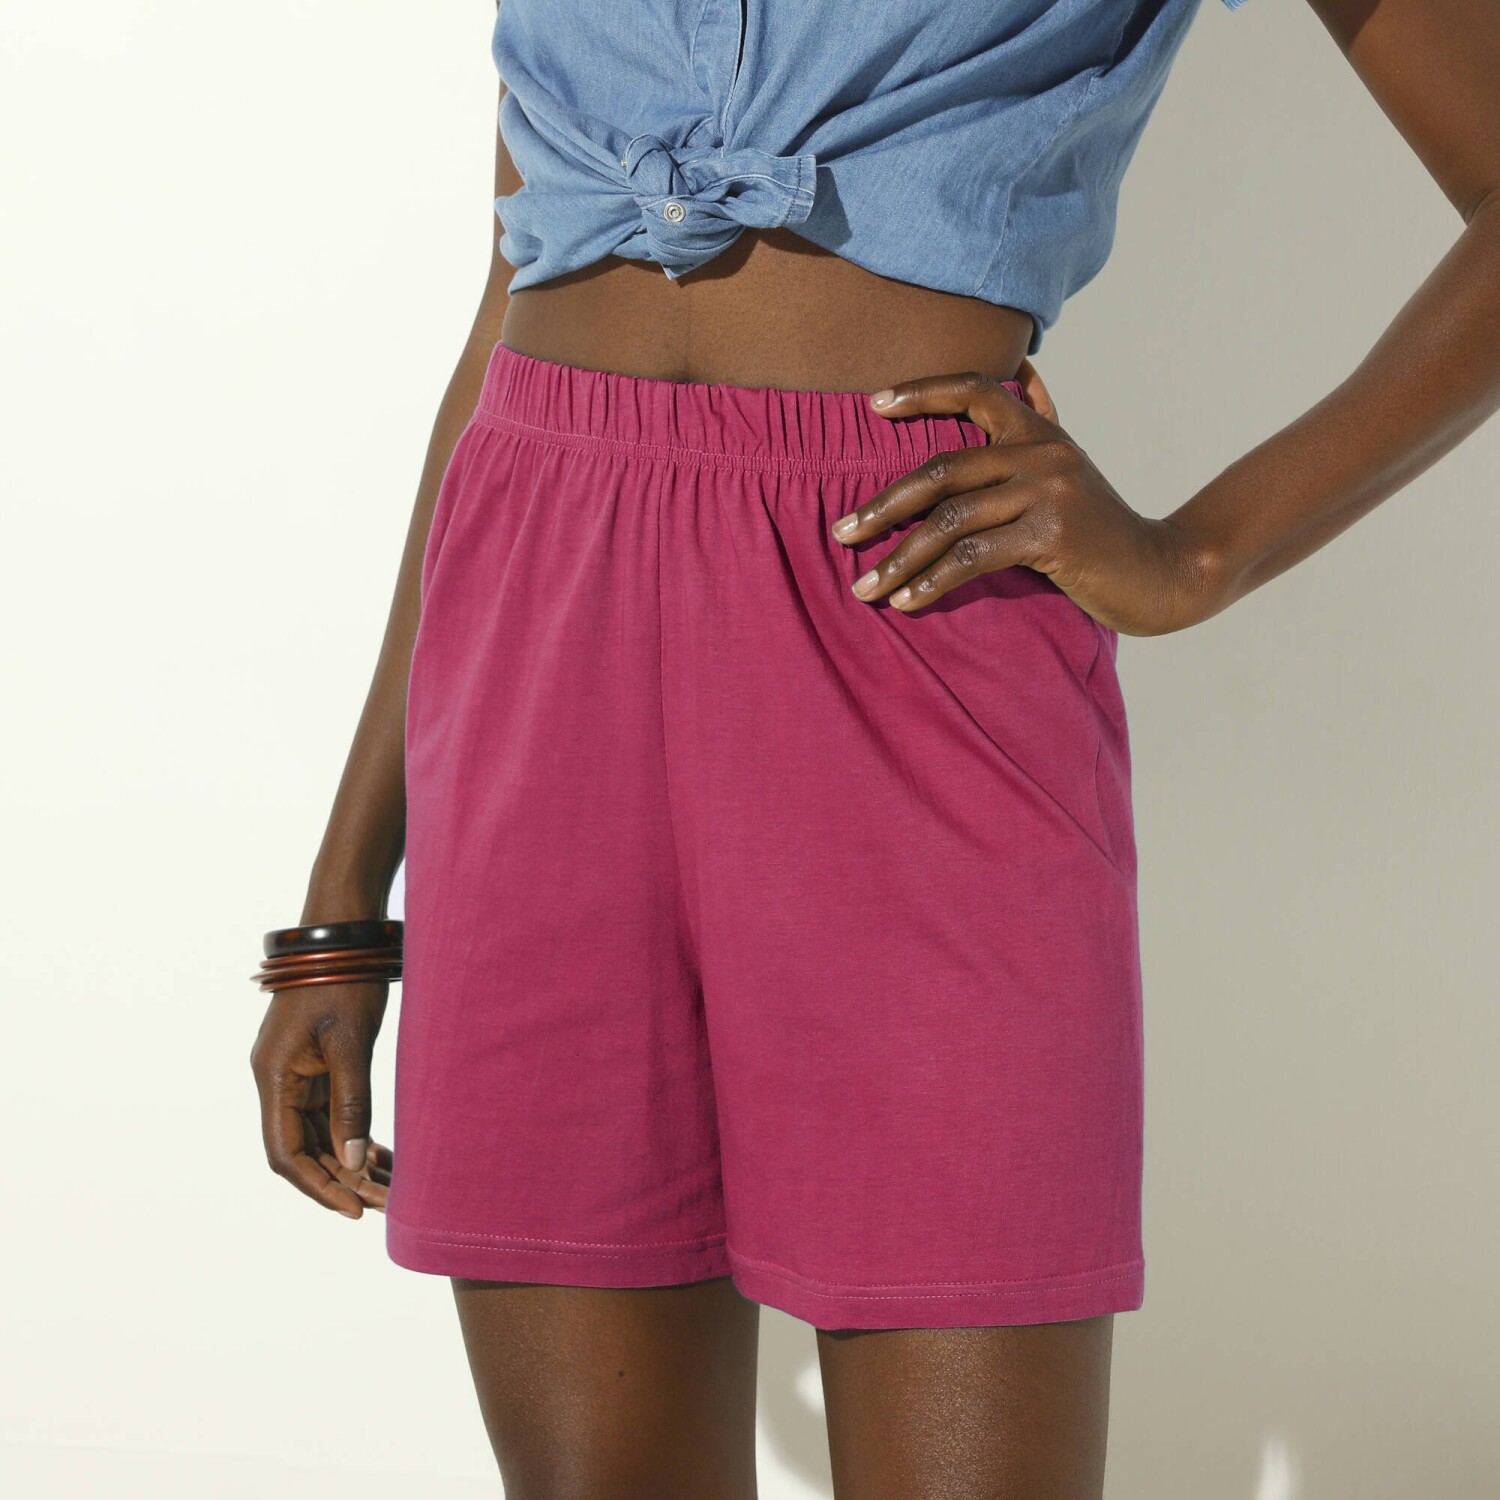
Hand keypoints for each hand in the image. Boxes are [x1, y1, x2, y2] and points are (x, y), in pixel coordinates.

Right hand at [250, 984, 390, 1217]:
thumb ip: (350, 1102)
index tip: (353, 1209)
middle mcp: (277, 1079)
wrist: (344, 932)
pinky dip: (353, 1134)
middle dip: (341, 1179)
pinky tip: (382, 1156)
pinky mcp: (315, 1065)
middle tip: (386, 1202)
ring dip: (350, 1161)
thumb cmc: (344, 980)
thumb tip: (350, 1162)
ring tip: (391, 1186)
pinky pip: (330, 1113)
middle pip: (304, 1149)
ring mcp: (295, 1072)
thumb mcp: (349, 1042)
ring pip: (319, 1134)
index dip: (318, 1186)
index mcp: (274, 1076)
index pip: (286, 1152)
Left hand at [832, 367, 1218, 634]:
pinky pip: (972, 559)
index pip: (974, 390)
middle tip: (841, 534)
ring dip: (898, 559)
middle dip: (882, 506)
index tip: (873, 404)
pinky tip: (905, 603)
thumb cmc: (1101, 526)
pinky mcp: (1052, 537)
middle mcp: (1042, 453)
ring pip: (950, 521)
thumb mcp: (1071, 465)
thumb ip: (1042, 421)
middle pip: (940, 469)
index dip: (921, 392)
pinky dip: (931, 583)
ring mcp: (1048, 493)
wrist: (1160, 571)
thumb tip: (1025, 373)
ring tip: (863, 588)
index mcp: (1039, 432)